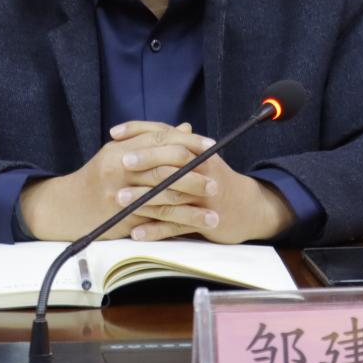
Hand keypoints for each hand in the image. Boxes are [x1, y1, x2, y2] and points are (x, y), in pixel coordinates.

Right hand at [18, 121, 214, 240]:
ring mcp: (121, 193)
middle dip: (195, 175)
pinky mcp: (122, 216)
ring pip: (164, 196)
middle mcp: (121, 168)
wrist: (68, 206)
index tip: (211, 146)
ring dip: (193, 205)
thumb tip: (186, 129)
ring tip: (215, 209)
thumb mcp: (121, 151)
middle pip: (166, 166)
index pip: (161, 138)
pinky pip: (155, 219)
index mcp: (122, 148)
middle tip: (216, 181)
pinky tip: (196, 227)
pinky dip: (178, 223)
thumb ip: (153, 140)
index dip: (189, 141)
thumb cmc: (100, 176)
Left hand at [123, 148, 295, 242]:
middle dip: (145, 161)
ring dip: (144, 197)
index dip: (140, 131)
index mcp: (198, 151)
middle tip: (119, 163)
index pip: (167, 134)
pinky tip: (136, 232)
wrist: (247, 207)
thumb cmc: (213, 181)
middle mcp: (203, 170)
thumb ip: (170, 147)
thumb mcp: (197, 159)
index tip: (114, 133)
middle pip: (172, 161)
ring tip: (119, 200)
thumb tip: (136, 136)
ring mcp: (205, 196)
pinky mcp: (206, 220)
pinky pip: (178, 224)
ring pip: (172, 194)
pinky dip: (156, 229)